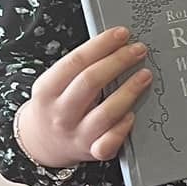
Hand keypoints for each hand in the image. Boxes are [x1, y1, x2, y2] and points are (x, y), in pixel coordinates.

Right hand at [14, 26, 153, 168]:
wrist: (41, 143)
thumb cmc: (56, 105)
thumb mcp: (54, 84)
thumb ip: (79, 68)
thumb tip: (115, 42)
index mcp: (47, 90)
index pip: (75, 62)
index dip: (101, 45)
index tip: (122, 33)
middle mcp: (60, 113)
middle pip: (90, 82)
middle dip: (118, 62)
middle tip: (139, 49)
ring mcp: (76, 134)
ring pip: (105, 112)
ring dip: (129, 91)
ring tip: (145, 75)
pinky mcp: (91, 151)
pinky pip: (110, 142)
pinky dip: (123, 128)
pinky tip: (133, 115)